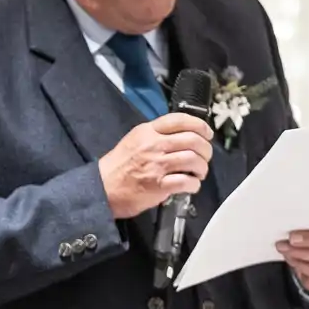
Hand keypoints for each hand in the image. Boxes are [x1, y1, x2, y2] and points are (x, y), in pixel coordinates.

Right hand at [98, 114, 212, 219]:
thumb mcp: (134, 140)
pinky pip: (186, 182)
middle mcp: (154, 145)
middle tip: (205, 157)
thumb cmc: (117, 167)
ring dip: (202, 168)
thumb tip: (181, 137)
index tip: (207, 134)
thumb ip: (155, 135)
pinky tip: (191, 186)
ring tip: (199, 173)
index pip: (180, 120)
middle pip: (193, 140)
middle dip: (205, 150)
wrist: (101, 188)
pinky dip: (194, 184)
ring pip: (193, 160)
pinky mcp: (159, 185)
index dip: (200, 125)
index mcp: (148, 131)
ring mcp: (157, 165)